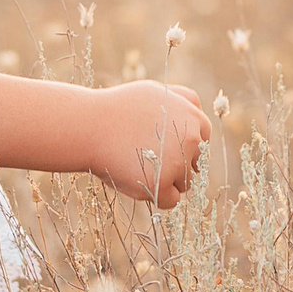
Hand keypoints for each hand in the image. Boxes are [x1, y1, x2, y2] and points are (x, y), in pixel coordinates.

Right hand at [90, 82, 211, 208]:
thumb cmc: (117, 109)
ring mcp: (179, 162)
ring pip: (185, 183)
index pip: (203, 136)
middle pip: (196, 161)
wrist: (89, 126)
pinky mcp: (162, 183)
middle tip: (150, 158)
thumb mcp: (154, 91)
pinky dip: (158, 196)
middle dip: (179, 163)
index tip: (168, 147)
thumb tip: (196, 111)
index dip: (187, 144)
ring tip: (140, 167)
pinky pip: (171, 200)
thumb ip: (180, 101)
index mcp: (193, 116)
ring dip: (168, 180)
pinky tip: (139, 182)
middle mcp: (192, 138)